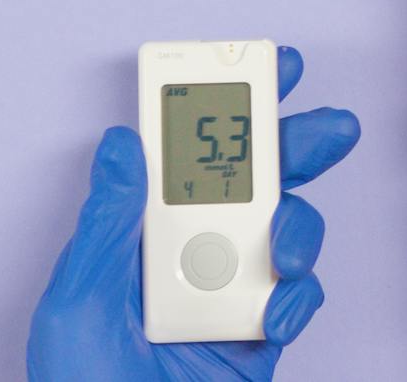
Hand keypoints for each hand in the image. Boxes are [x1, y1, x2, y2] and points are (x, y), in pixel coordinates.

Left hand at [27, 47, 359, 380]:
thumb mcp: (78, 301)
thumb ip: (107, 222)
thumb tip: (120, 144)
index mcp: (138, 235)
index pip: (185, 155)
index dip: (225, 108)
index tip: (262, 67)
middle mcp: (188, 256)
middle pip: (255, 182)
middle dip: (297, 146)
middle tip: (329, 128)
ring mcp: (228, 295)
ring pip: (286, 233)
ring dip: (300, 230)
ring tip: (287, 252)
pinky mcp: (258, 338)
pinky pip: (297, 300)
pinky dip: (298, 301)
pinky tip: (277, 314)